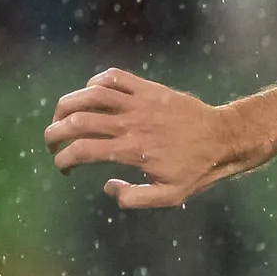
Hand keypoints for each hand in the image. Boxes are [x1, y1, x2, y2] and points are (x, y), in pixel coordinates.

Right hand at [44, 69, 261, 207]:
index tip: (63, 167)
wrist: (224, 138)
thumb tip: (107, 186)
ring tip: (61, 116)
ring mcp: (139, 103)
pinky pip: (114, 77)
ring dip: (68, 104)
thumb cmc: (197, 169)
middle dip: (55, 131)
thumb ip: (135, 198)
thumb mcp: (170, 196)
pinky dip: (96, 81)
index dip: (63, 159)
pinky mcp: (148, 89)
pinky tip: (91, 93)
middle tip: (52, 142)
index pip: (82, 150)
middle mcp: (131, 124)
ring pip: (90, 94)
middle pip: (78, 120)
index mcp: (131, 151)